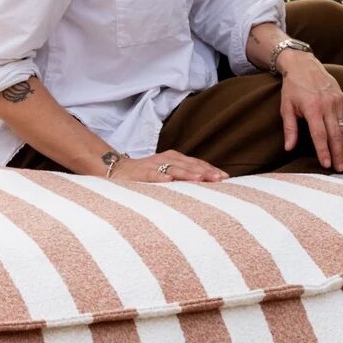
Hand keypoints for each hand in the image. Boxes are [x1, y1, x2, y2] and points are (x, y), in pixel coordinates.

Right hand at [110, 151, 228, 183]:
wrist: (116, 170)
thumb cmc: (145, 174)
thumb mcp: (166, 172)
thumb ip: (183, 176)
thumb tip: (207, 184)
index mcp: (173, 158)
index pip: (196, 163)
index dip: (210, 169)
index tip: (225, 177)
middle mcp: (165, 159)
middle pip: (188, 165)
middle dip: (204, 172)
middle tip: (219, 179)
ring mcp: (152, 166)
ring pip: (173, 168)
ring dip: (187, 173)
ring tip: (200, 179)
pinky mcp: (139, 173)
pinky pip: (151, 175)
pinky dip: (159, 177)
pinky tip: (168, 180)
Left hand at [278, 54, 342, 170]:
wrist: (303, 65)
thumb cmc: (292, 88)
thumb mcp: (286, 107)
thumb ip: (289, 128)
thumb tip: (288, 148)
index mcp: (312, 108)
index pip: (319, 135)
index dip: (323, 150)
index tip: (325, 164)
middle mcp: (327, 105)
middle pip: (335, 134)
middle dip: (337, 153)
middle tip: (339, 169)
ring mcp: (337, 102)